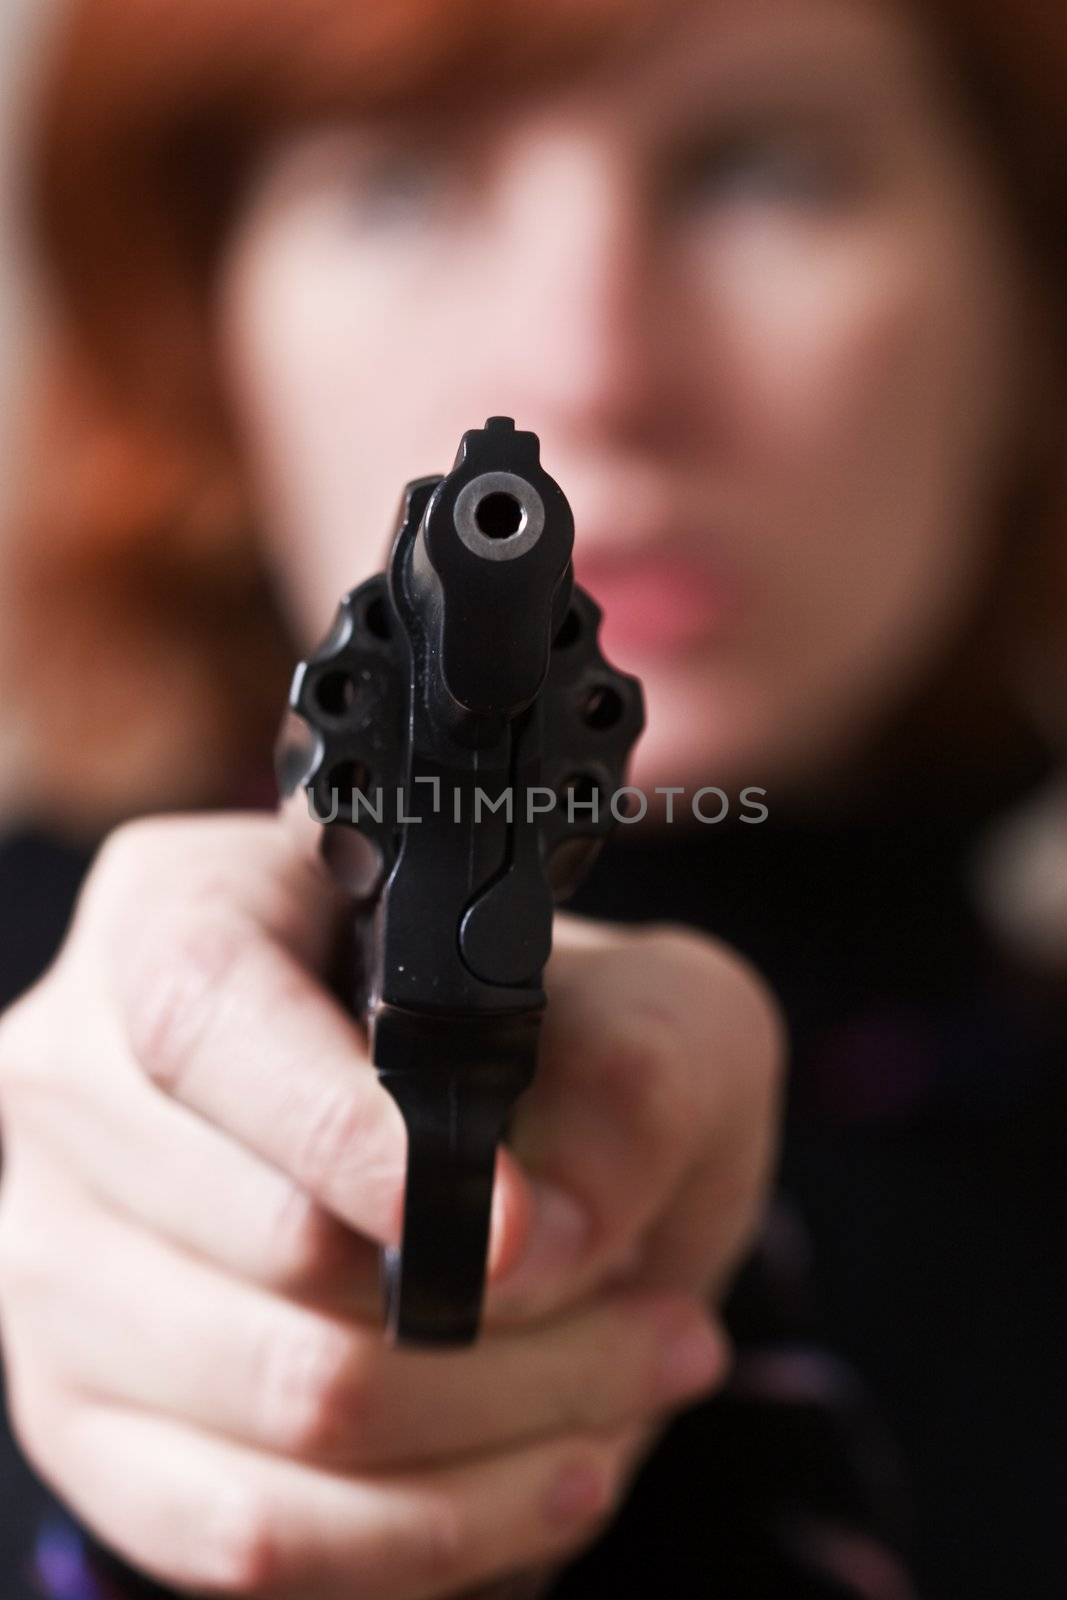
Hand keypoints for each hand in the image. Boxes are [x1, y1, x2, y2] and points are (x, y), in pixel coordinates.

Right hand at [0, 807, 782, 1595]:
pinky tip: (552, 1480)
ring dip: (495, 1433)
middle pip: (253, 1234)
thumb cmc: (563, 1044)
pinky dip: (422, 1532)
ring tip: (641, 1388)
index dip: (349, 1133)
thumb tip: (532, 1243)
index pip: (203, 1014)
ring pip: (266, 1398)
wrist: (510, 1148)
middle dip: (499, 1318)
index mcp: (176, 913)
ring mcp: (58, 1253)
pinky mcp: (85, 1413)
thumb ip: (624, 1078)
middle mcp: (78, 1078)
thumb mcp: (649, 1006)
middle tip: (666, 1323)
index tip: (520, 1230)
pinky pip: (238, 1530)